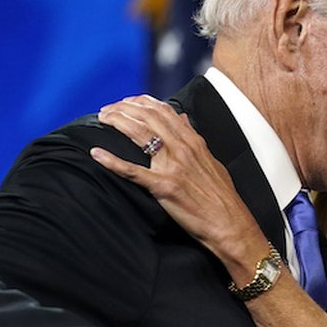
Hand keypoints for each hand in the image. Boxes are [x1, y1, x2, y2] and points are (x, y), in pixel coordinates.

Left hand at [91, 95, 268, 275]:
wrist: (230, 225)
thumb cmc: (222, 198)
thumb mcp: (212, 161)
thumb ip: (195, 139)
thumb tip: (183, 120)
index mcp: (194, 142)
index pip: (164, 111)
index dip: (141, 102)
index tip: (126, 101)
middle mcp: (183, 149)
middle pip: (148, 118)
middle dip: (123, 109)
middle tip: (107, 110)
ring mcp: (173, 167)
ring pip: (140, 135)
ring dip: (117, 122)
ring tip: (102, 119)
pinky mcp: (163, 187)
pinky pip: (133, 171)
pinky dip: (112, 161)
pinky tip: (96, 153)